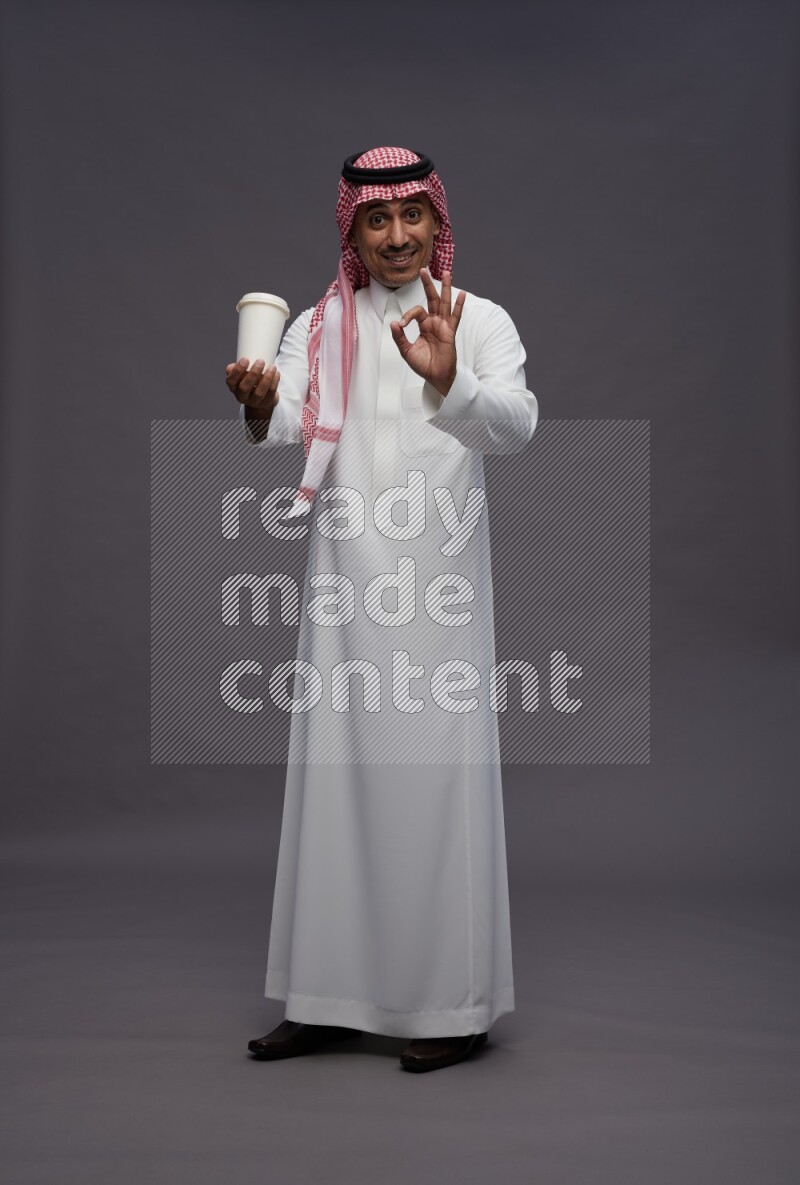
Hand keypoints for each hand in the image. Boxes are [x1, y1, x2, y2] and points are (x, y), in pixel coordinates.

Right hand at [225, 357, 279, 418]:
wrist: (261, 398)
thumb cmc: (250, 382)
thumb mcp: (242, 375)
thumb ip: (237, 368)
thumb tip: (230, 367)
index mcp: (234, 387)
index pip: (231, 381)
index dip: (237, 370)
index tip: (245, 359)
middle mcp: (242, 397)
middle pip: (245, 387)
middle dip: (253, 373)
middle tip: (261, 361)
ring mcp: (254, 402)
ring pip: (259, 392)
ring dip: (266, 378)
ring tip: (272, 367)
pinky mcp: (266, 403)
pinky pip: (270, 393)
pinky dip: (274, 382)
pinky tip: (276, 373)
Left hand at [390, 268, 465, 396]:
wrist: (435, 376)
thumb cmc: (424, 364)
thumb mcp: (407, 351)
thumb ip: (400, 337)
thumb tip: (394, 323)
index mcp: (424, 325)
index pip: (416, 312)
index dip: (408, 315)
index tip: (402, 325)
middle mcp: (434, 322)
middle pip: (431, 299)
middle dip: (427, 284)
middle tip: (422, 270)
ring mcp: (443, 326)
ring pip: (444, 303)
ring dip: (445, 288)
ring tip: (446, 273)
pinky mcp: (450, 332)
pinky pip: (455, 317)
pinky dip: (459, 306)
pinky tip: (462, 294)